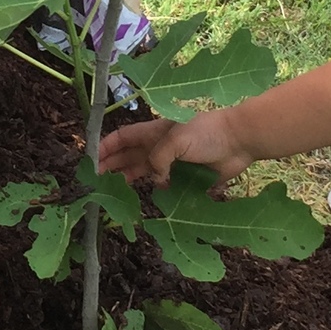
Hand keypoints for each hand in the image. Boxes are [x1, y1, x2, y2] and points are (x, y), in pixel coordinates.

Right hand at [98, 109, 252, 187]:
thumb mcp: (175, 140)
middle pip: (130, 156)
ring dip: (131, 180)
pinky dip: (156, 191)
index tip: (91, 160)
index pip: (123, 137)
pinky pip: (166, 185)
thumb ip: (158, 159)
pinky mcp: (187, 176)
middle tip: (97, 182)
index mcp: (154, 132)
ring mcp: (174, 161)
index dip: (106, 147)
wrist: (239, 140)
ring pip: (145, 171)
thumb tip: (155, 180)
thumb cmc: (207, 133)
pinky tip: (147, 198)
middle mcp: (161, 146)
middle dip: (112, 167)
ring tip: (115, 192)